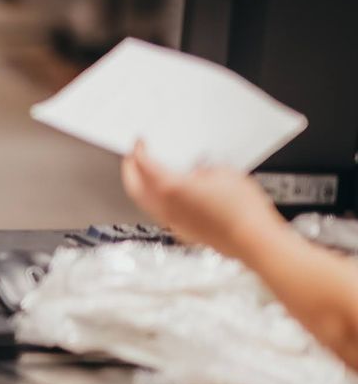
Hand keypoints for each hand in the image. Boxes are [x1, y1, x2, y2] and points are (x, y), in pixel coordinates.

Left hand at [121, 144, 279, 263]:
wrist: (254, 239)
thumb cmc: (242, 209)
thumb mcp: (224, 173)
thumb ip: (203, 170)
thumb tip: (197, 173)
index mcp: (172, 188)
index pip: (144, 165)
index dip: (139, 151)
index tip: (140, 143)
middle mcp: (167, 207)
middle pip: (134, 187)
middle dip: (129, 170)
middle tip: (131, 158)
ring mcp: (174, 223)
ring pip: (145, 203)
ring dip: (141, 188)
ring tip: (145, 176)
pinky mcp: (184, 233)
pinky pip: (162, 214)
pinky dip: (157, 201)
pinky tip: (169, 195)